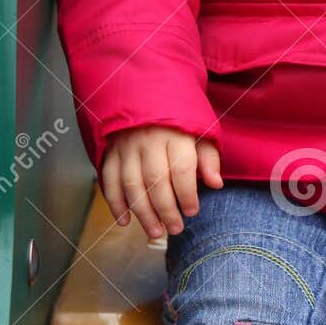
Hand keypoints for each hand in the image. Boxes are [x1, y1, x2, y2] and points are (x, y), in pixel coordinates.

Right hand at [100, 127, 222, 240]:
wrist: (144, 92)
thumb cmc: (177, 119)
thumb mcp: (200, 131)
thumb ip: (208, 157)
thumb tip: (216, 183)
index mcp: (175, 133)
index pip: (181, 168)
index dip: (187, 194)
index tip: (192, 211)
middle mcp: (148, 139)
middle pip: (155, 180)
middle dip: (165, 210)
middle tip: (175, 229)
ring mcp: (126, 146)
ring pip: (131, 184)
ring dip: (142, 212)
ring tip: (155, 231)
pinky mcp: (110, 151)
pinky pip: (109, 180)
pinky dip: (115, 203)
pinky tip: (125, 221)